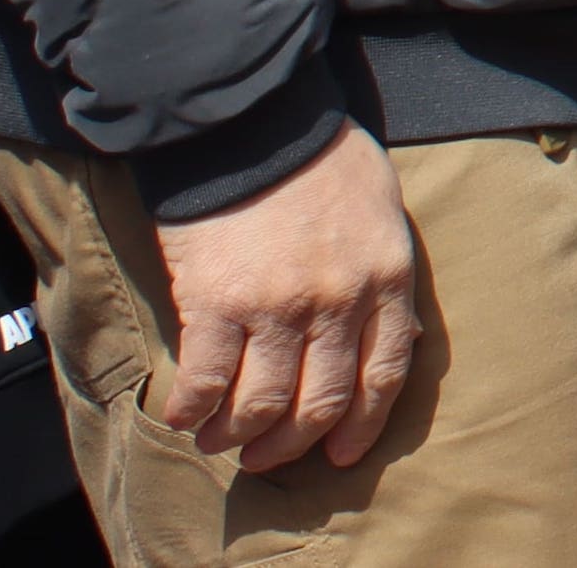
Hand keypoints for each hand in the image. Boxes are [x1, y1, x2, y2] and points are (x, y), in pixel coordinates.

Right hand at [149, 126, 422, 473]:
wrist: (254, 122)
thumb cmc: (320, 156)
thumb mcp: (381, 208)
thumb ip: (385, 270)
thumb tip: (392, 332)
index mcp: (386, 276)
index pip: (384, 373)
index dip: (362, 425)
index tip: (340, 454)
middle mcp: (338, 302)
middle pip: (322, 402)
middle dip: (293, 442)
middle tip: (268, 456)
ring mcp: (278, 307)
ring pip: (263, 404)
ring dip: (238, 436)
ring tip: (220, 441)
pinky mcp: (217, 304)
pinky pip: (206, 382)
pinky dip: (192, 410)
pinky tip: (184, 416)